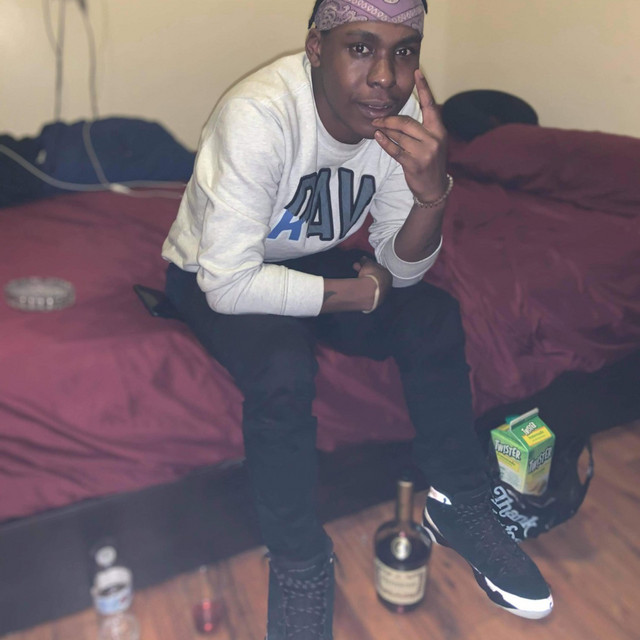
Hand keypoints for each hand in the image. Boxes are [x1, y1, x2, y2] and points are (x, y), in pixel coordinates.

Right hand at [353, 256, 391, 308]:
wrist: (368, 292)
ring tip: (355, 278)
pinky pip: (368, 293)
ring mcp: (381, 295)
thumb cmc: (371, 275)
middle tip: (356, 268)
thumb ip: (366, 261)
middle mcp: (387, 286)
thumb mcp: (368, 264)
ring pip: (371, 285)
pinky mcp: (375, 302)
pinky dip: (364, 290)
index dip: (370, 266)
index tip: (363, 264)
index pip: (379, 269)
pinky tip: (358, 288)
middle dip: (365, 272)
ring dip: (363, 280)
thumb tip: (364, 259)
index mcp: (388, 275)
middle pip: (375, 277)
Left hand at [372, 69, 448, 202]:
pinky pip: (395, 149)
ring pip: (400, 135)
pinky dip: (385, 142)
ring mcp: (424, 152)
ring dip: (385, 130)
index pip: (430, 105)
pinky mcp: (413, 163)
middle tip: (377, 119)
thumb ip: (422, 128)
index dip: (424, 88)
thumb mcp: (432, 143)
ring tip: (376, 127)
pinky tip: (378, 137)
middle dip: (390, 119)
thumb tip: (401, 116)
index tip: (417, 72)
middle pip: (407, 122)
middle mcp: (434, 139)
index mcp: (439, 130)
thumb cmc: (430, 162)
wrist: (434, 188)